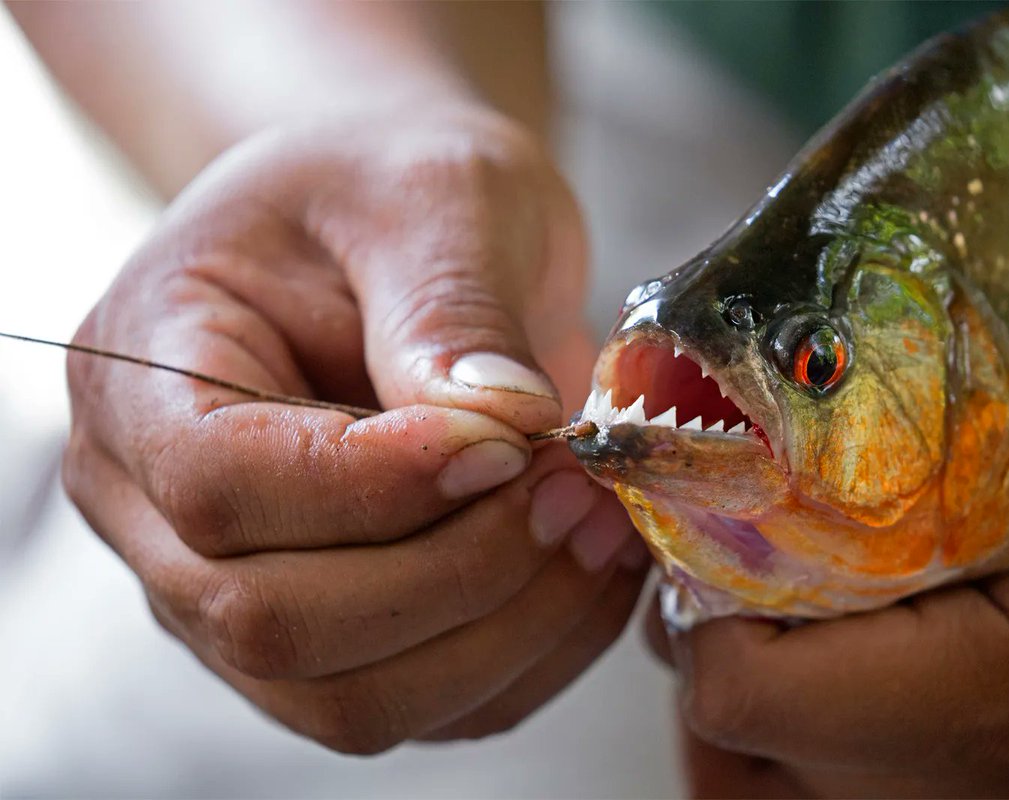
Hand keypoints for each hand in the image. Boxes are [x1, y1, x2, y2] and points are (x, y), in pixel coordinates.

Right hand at [63, 102, 647, 753]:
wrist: (395, 231)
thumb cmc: (390, 190)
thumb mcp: (430, 196)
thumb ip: (447, 310)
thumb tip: (499, 429)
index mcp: (145, 374)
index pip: (223, 487)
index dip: (378, 486)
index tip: (512, 435)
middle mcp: (160, 509)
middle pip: (278, 625)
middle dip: (462, 575)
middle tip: (575, 488)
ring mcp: (238, 590)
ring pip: (356, 700)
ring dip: (508, 631)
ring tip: (599, 525)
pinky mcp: (335, 636)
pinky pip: (429, 705)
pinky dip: (532, 656)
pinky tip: (589, 569)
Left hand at [648, 347, 1008, 796]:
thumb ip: (950, 474)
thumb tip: (780, 496)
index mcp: (992, 697)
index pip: (740, 688)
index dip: (711, 589)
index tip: (745, 509)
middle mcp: (967, 786)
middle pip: (736, 735)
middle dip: (720, 622)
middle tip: (770, 529)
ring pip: (764, 774)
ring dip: (748, 673)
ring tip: (797, 578)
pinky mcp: (986, 798)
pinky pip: (822, 786)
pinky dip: (794, 717)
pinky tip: (835, 640)